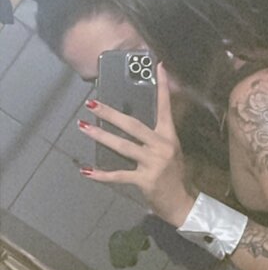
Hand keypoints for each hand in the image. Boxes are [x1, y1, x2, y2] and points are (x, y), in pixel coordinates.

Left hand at [78, 63, 196, 226]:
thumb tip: (134, 124)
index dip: (162, 87)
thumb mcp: (171, 151)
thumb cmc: (174, 174)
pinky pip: (118, 175)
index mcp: (169, 136)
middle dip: (111, 114)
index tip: (158, 66)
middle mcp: (162, 146)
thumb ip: (155, 137)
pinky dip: (101, 174)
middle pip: (133, 125)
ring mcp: (153, 163)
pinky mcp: (145, 180)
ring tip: (83, 126)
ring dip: (100, 136)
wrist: (182, 203)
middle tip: (92, 103)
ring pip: (122, 146)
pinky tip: (86, 170)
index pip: (165, 107)